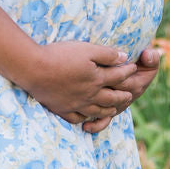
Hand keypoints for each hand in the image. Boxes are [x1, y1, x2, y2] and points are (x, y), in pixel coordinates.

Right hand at [20, 41, 137, 126]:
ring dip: (108, 110)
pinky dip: (86, 119)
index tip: (134, 68)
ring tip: (115, 109)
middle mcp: (89, 95)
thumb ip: (107, 54)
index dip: (127, 71)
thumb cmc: (61, 55)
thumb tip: (124, 57)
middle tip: (130, 96)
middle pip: (111, 98)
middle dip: (122, 96)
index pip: (118, 76)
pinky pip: (78, 119)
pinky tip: (87, 118)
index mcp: (97, 79)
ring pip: (97, 111)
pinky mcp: (62, 109)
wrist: (35, 70)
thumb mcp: (86, 49)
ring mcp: (76, 104)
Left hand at [80, 46, 160, 134]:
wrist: (138, 65)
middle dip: (98, 93)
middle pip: (111, 97)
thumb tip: (147, 55)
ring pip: (106, 109)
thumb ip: (151, 56)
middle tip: (84, 84)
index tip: (98, 69)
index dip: (110, 78)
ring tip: (80, 104)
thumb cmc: (141, 59)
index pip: (122, 83)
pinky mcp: (112, 110)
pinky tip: (85, 126)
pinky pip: (105, 122)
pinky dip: (96, 125)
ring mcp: (119, 105)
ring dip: (94, 108)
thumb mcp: (149, 55)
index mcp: (137, 84)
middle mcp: (128, 97)